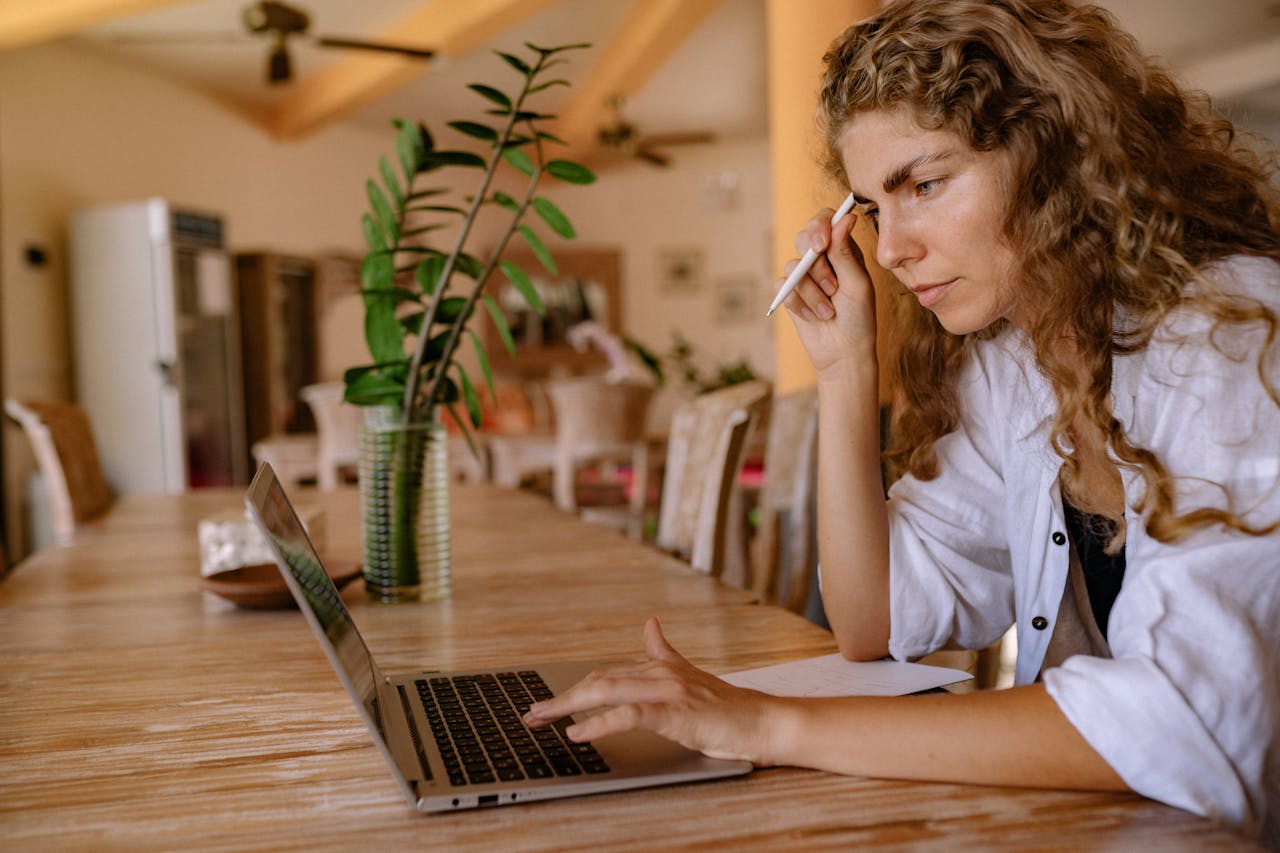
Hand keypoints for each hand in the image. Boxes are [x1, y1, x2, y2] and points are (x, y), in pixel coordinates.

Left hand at [522, 617, 781, 763]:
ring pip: (608, 690)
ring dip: (570, 705)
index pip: (606, 673)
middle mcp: (660, 674)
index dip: (575, 685)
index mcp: (660, 667)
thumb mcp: (690, 676)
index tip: (547, 701)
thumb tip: (650, 623)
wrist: (762, 721)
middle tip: (532, 713)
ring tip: (543, 718)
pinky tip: (578, 732)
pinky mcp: (675, 713)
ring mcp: (668, 691)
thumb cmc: (727, 708)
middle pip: (599, 679)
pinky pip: (629, 714)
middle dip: (562, 696)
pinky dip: (599, 723)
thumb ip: (665, 651)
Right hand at [775, 207, 878, 375]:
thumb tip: (846, 217)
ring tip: (828, 311)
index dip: (819, 226)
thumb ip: (846, 252)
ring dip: (812, 293)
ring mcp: (804, 275)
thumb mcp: (858, 284)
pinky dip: (799, 304)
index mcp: (843, 249)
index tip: (821, 245)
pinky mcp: (789, 293)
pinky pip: (782, 286)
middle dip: (816, 265)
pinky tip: (813, 317)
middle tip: (832, 287)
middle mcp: (822, 259)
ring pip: (793, 266)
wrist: (843, 353)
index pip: (826, 220)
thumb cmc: (859, 318)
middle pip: (803, 237)